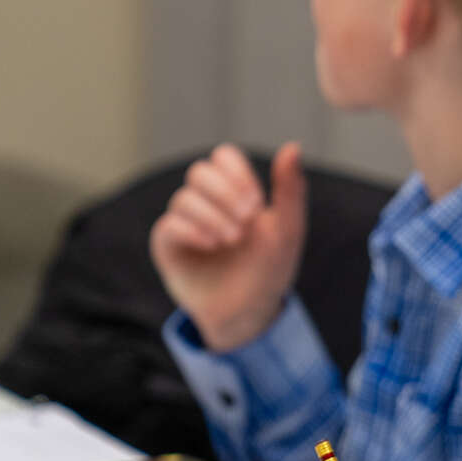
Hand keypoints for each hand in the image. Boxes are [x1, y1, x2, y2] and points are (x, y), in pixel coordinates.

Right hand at [149, 142, 307, 351]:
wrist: (250, 314)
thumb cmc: (270, 270)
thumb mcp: (287, 231)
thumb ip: (290, 190)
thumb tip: (292, 146)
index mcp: (234, 192)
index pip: (223, 157)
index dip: (237, 174)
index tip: (257, 204)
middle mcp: (205, 202)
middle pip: (199, 172)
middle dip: (224, 194)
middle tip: (247, 222)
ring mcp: (184, 222)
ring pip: (184, 198)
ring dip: (212, 216)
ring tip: (232, 240)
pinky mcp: (168, 246)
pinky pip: (169, 225)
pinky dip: (191, 230)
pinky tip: (212, 245)